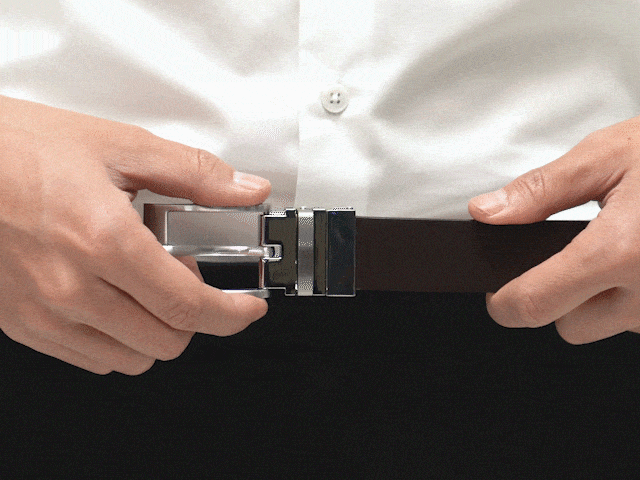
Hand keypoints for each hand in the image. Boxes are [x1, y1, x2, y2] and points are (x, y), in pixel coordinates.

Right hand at [0, 95, 270, 373]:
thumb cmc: (19, 148)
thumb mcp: (120, 146)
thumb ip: (195, 174)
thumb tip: (246, 189)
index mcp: (104, 240)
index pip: (189, 306)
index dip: (232, 315)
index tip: (248, 309)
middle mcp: (72, 287)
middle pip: (166, 341)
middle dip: (195, 317)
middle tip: (187, 277)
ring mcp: (43, 312)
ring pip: (130, 358)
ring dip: (157, 329)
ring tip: (148, 285)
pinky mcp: (22, 323)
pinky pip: (89, 358)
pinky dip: (118, 339)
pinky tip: (115, 298)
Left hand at [468, 116, 639, 343]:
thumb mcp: (608, 155)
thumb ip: (540, 191)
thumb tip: (488, 213)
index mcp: (622, 251)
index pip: (535, 304)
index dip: (505, 303)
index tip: (499, 294)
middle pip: (569, 326)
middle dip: (560, 297)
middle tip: (578, 253)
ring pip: (610, 327)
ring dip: (604, 298)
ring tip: (630, 246)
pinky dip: (637, 298)